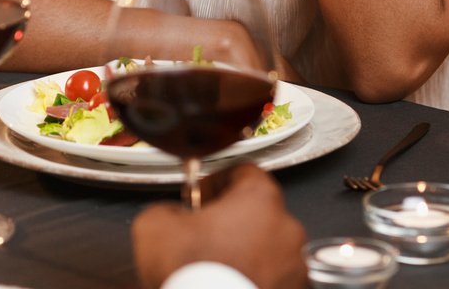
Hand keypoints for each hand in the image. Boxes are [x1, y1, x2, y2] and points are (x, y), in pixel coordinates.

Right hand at [132, 165, 307, 288]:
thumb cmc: (193, 276)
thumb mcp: (154, 224)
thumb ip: (168, 206)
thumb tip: (172, 215)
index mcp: (260, 198)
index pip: (243, 171)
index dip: (215, 181)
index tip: (200, 195)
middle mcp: (286, 229)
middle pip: (258, 210)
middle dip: (231, 220)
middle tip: (203, 233)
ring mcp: (294, 265)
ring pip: (268, 246)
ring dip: (245, 249)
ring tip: (214, 264)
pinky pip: (273, 275)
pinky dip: (254, 275)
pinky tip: (227, 282)